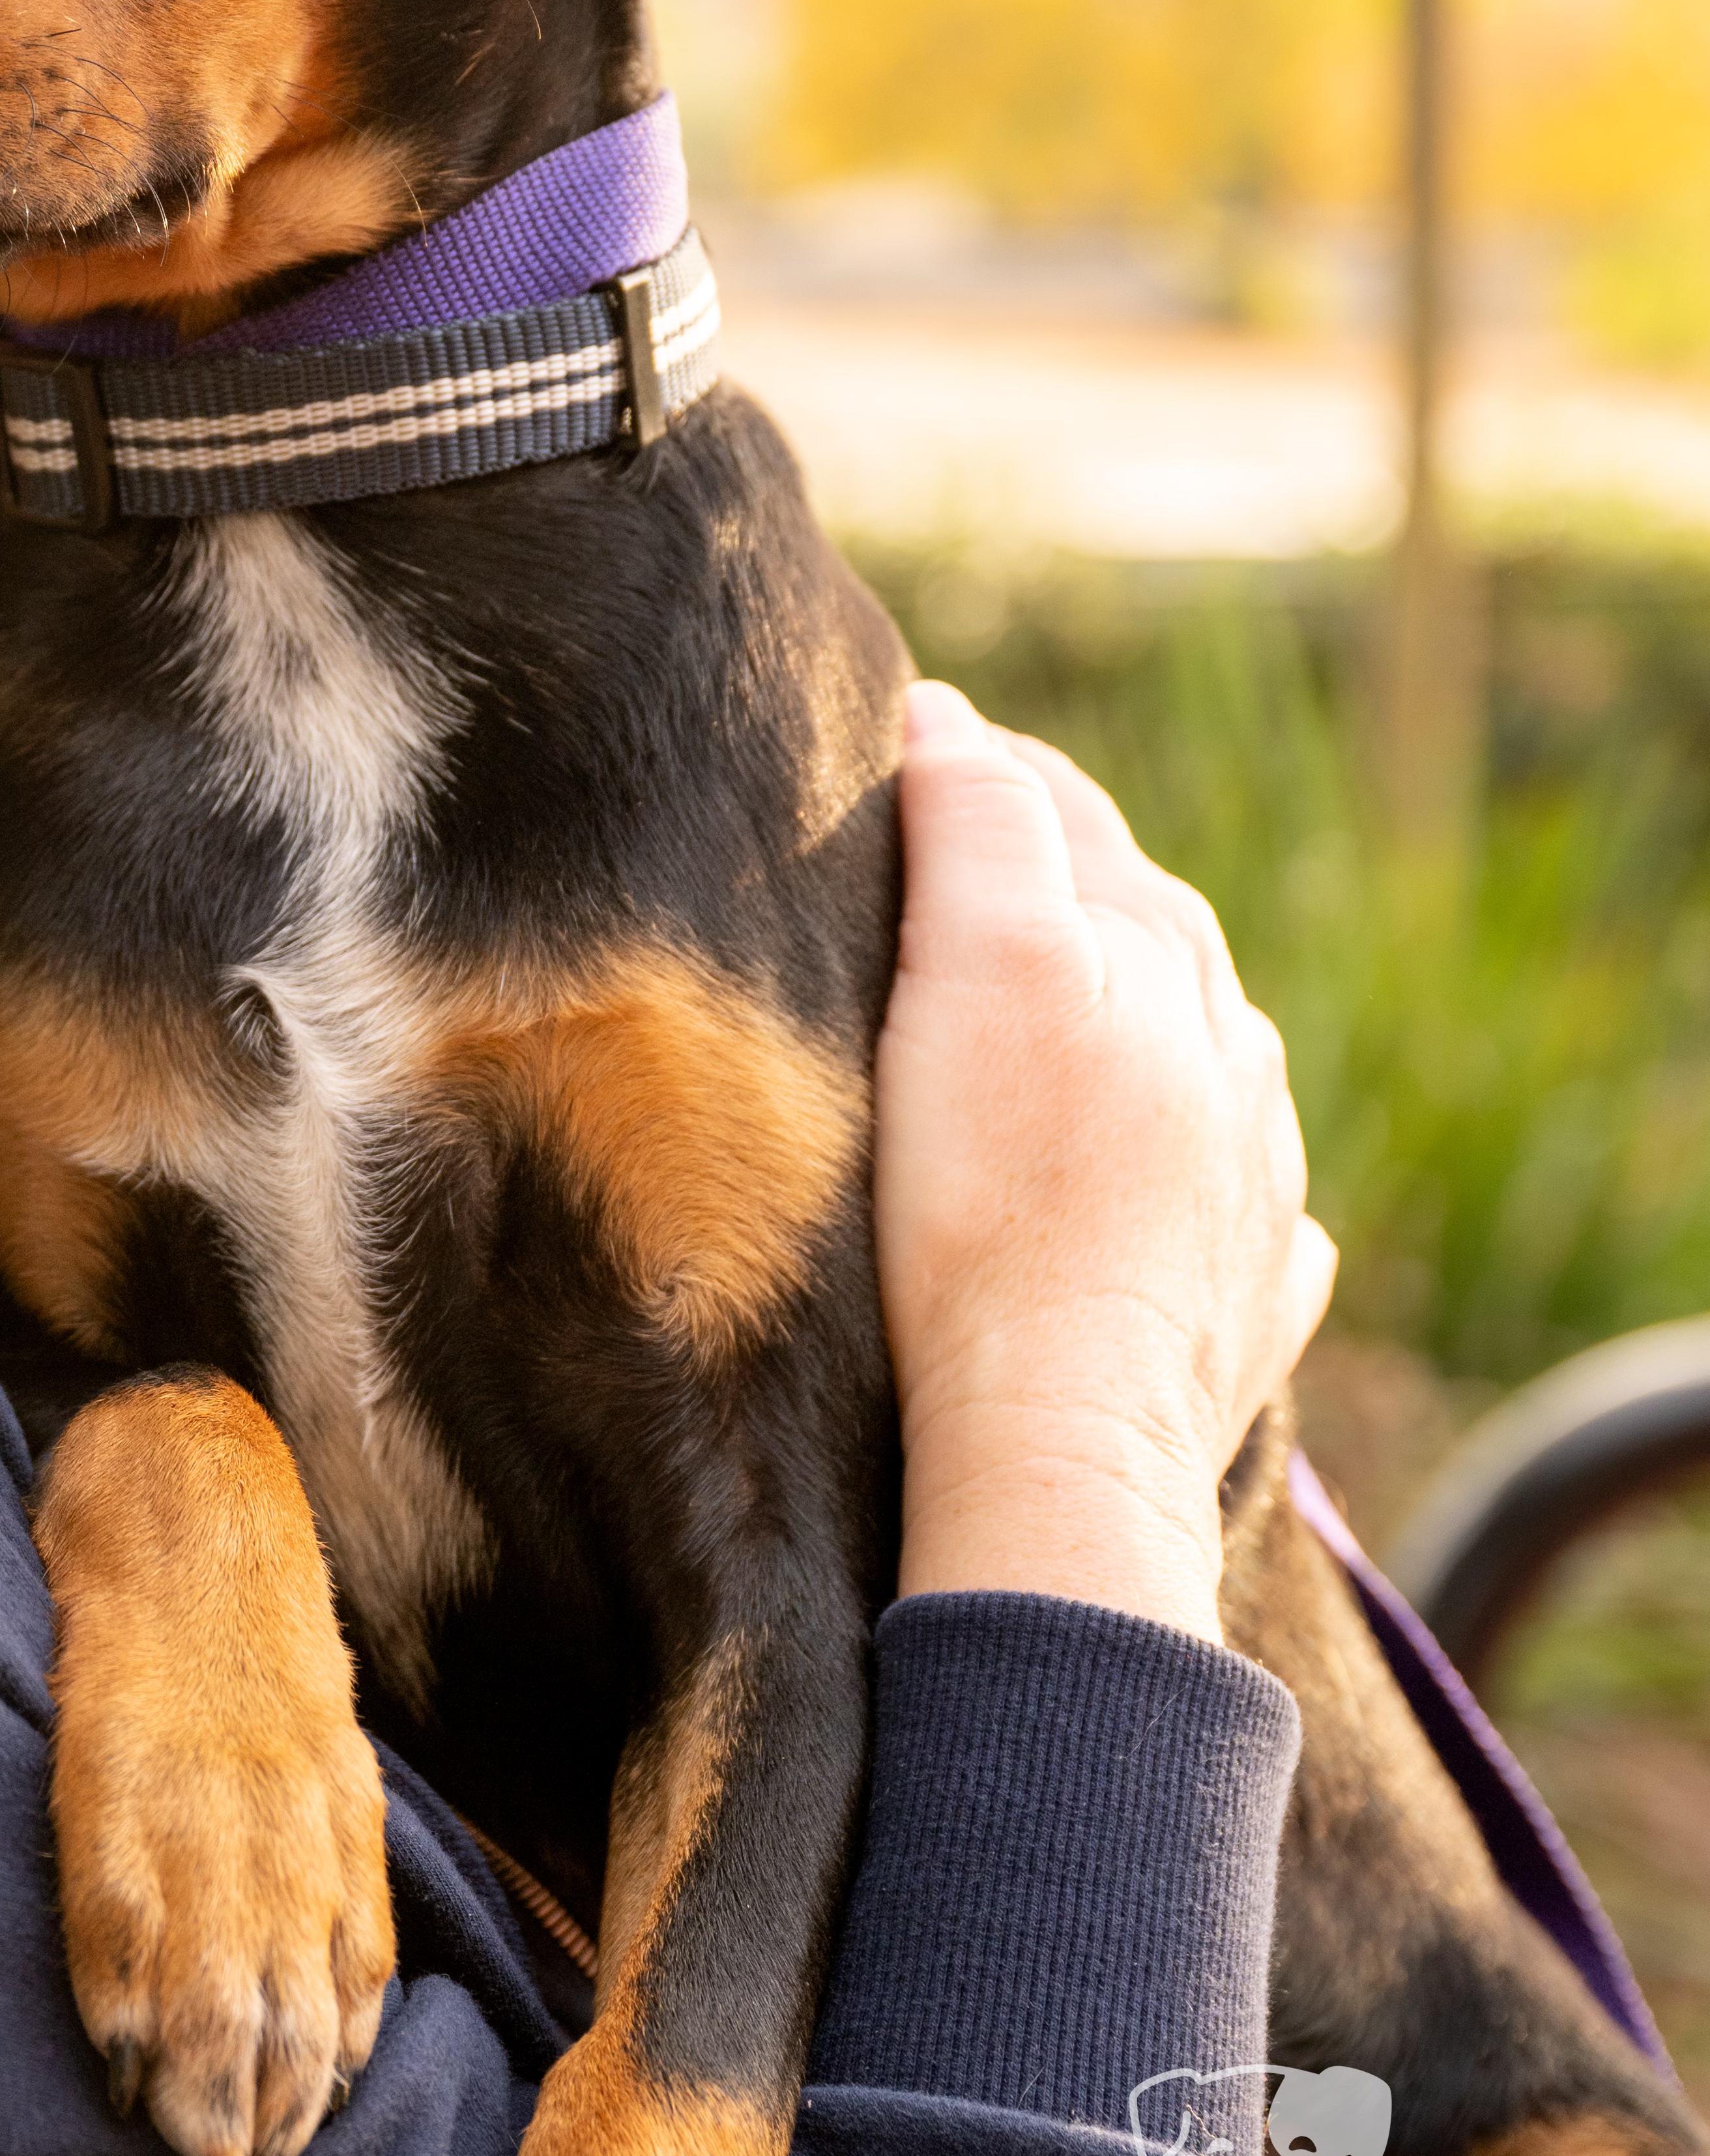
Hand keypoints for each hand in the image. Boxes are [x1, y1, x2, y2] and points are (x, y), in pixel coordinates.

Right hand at [877, 680, 1334, 1643]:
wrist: (1058, 1435)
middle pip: (1141, 927)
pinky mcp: (1241, 1295)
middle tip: (961, 864)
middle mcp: (1230, 1059)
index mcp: (1162, 963)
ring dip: (1131, 1020)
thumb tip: (953, 720)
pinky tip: (1162, 1180)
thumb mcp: (977, 970)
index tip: (908, 746)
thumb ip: (977, 828)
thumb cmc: (995, 1200)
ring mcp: (1248, 1183)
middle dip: (1060, 885)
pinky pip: (1231, 1199)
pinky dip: (1188, 1163)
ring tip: (1058, 1019)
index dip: (982, 770)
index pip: (1066, 818)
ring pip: (1197, 1058)